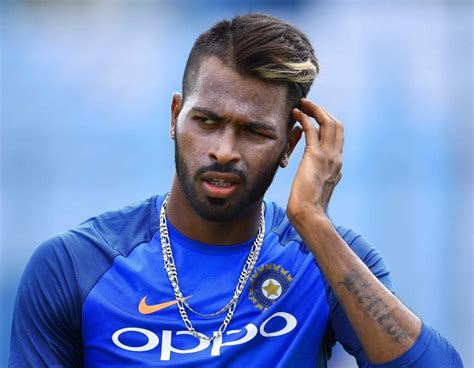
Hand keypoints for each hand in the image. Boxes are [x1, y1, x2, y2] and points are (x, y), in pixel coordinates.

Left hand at [287, 98, 343, 223]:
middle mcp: (337, 158)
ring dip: (315, 110)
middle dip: (323, 112)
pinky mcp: (315, 156)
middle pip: (336, 125)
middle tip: (308, 105)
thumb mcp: (315, 188)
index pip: (337, 137)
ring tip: (302, 104)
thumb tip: (308, 172)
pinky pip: (312, 129)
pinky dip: (304, 118)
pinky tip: (295, 113)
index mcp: (337, 165)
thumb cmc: (307, 206)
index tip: (314, 117)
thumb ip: (315, 176)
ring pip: (328, 123)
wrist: (309, 214)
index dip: (327, 123)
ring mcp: (329, 156)